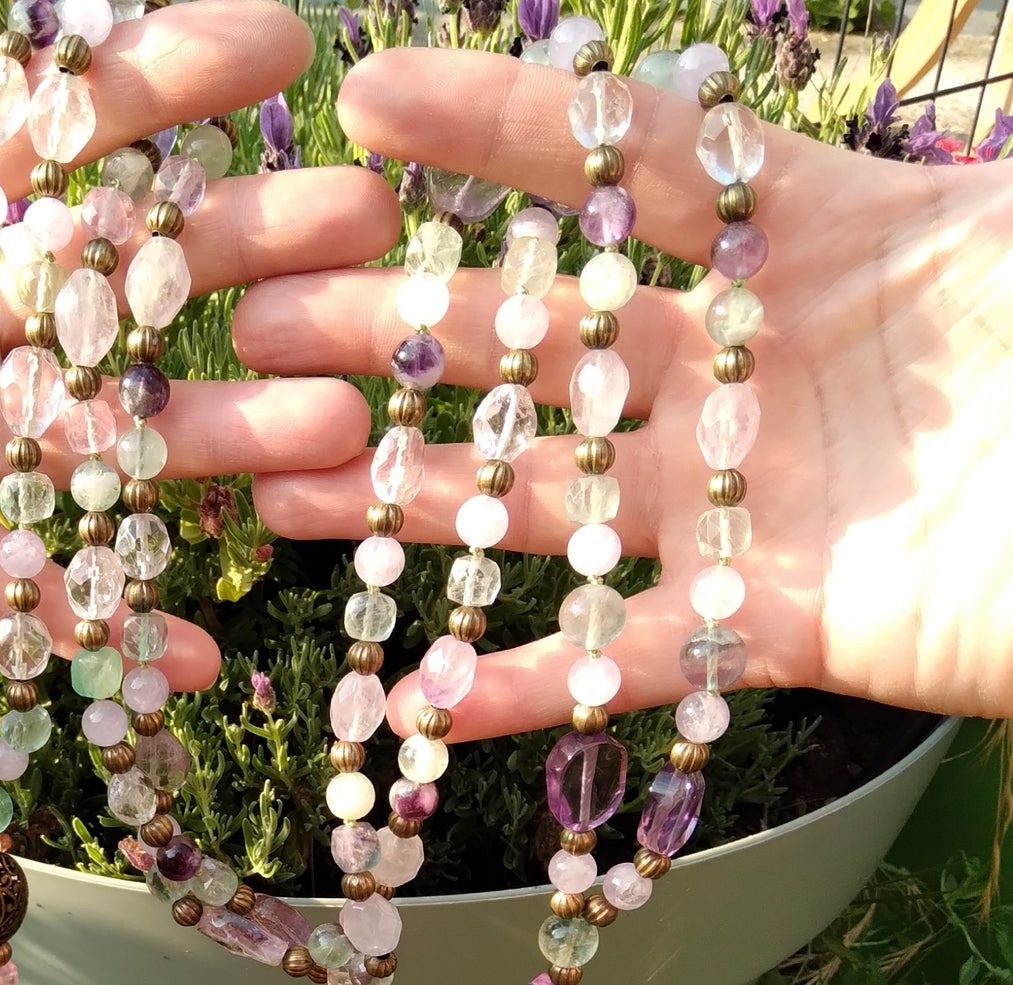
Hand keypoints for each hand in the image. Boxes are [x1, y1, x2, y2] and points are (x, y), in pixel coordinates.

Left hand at [0, 0, 399, 689]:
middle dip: (251, 250)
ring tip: (343, 422)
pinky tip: (201, 655)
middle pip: (126, 278)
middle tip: (365, 228)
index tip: (280, 43)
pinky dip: (107, 629)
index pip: (61, 123)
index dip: (168, 77)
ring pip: (112, 435)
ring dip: (230, 438)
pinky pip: (23, 587)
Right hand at [236, 46, 1012, 734]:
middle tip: (265, 328)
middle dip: (408, 331)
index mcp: (838, 240)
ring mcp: (762, 507)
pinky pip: (635, 654)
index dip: (510, 128)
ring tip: (284, 497)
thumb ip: (990, 117)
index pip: (645, 161)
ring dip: (421, 505)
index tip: (367, 101)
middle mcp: (769, 373)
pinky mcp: (783, 631)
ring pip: (558, 501)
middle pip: (556, 341)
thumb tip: (754, 56)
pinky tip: (425, 700)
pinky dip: (535, 682)